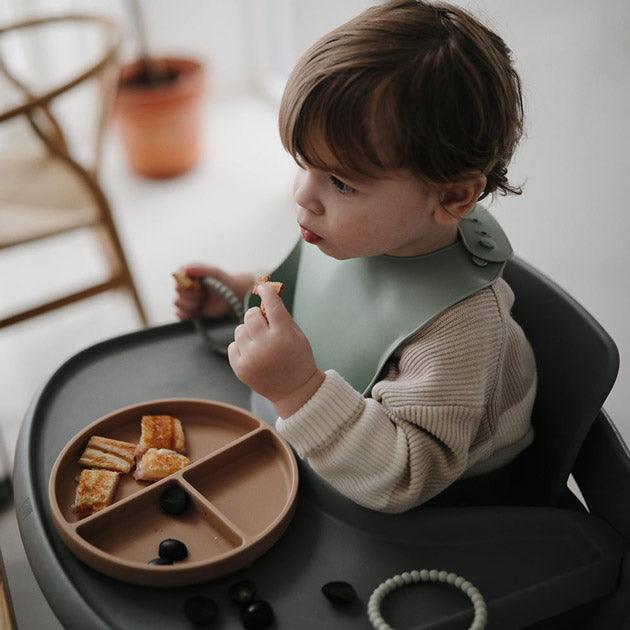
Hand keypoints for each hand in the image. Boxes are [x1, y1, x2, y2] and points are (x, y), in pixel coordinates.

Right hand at [173, 264, 254, 319]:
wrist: (232, 296)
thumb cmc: (223, 281)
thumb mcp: (214, 272)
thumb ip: (201, 269)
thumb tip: (185, 270)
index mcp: (187, 272)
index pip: (177, 278)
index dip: (187, 285)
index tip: (200, 287)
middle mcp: (183, 283)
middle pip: (177, 291)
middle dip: (192, 295)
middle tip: (204, 294)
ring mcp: (185, 296)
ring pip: (177, 302)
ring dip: (191, 305)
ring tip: (202, 302)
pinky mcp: (187, 309)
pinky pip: (179, 314)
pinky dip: (188, 314)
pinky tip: (197, 310)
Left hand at [228, 284, 324, 417]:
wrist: (295, 390)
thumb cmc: (298, 358)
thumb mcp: (297, 335)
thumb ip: (281, 316)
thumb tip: (265, 297)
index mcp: (283, 334)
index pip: (271, 304)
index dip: (266, 292)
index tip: (262, 287)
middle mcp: (265, 345)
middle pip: (250, 315)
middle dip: (256, 316)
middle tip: (263, 323)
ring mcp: (251, 358)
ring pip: (239, 330)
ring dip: (248, 332)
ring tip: (260, 342)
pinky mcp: (240, 368)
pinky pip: (233, 345)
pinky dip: (242, 346)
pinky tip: (253, 353)